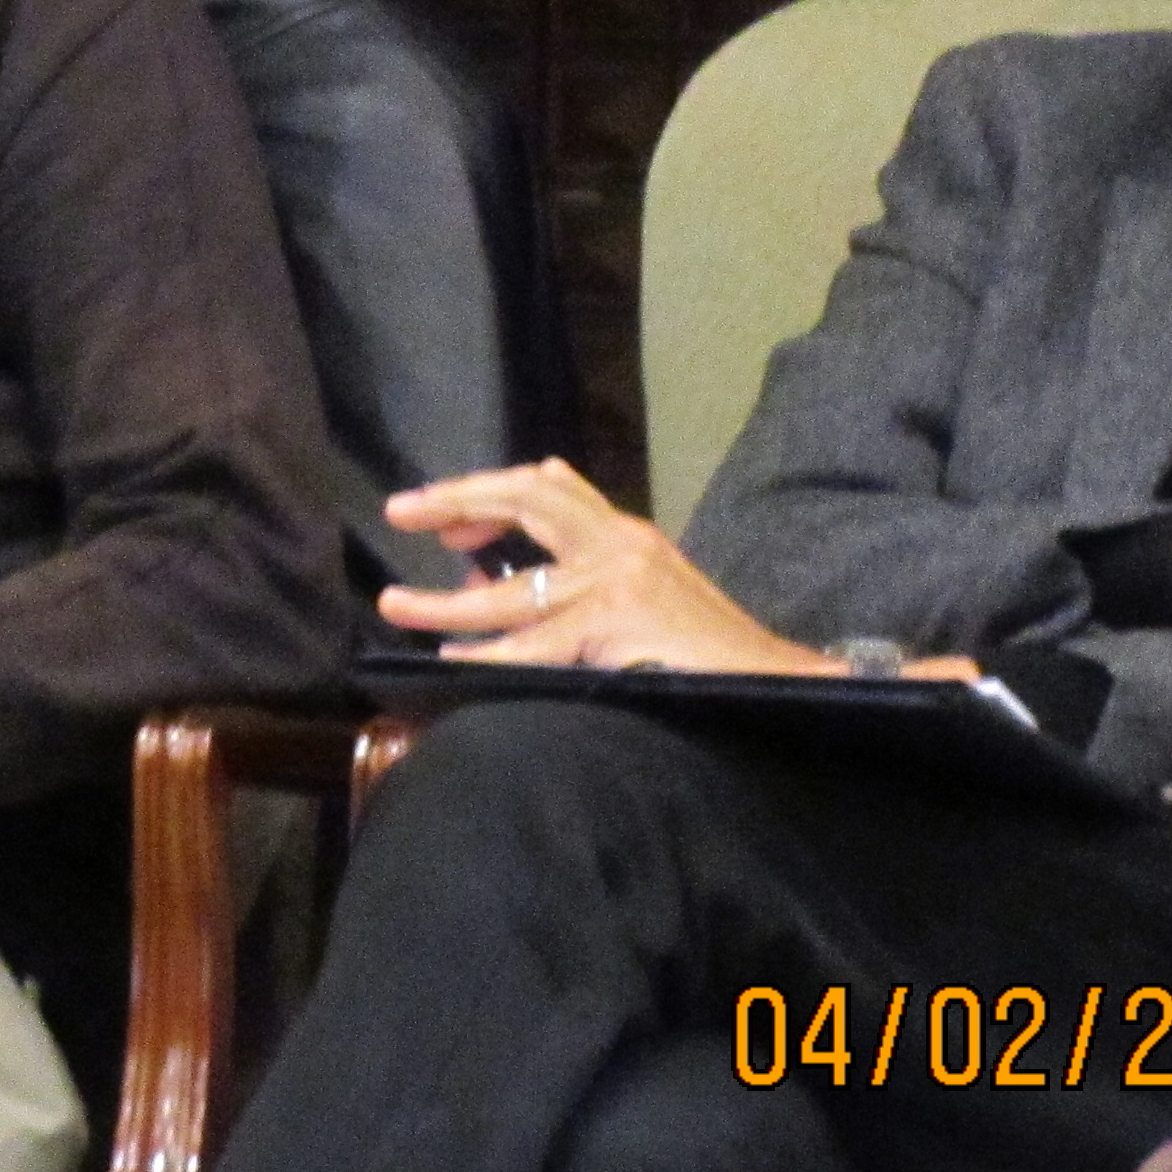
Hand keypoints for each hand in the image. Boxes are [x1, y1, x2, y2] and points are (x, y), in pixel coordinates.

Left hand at [378, 459, 840, 676]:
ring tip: (394, 603)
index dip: (491, 489)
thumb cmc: (709, 653)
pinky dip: (486, 654)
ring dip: (444, 600)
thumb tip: (503, 574)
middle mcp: (621, 544)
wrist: (777, 685)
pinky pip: (533, 647)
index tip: (447, 512)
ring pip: (511, 590)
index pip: (551, 486)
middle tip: (402, 511)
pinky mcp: (616, 629)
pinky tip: (453, 659)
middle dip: (459, 499)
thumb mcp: (652, 592)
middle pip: (528, 497)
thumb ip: (591, 573)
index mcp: (628, 535)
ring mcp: (618, 585)